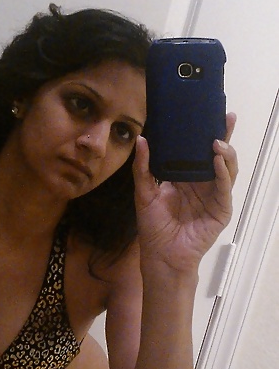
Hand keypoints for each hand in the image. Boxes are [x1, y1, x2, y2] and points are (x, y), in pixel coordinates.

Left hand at [133, 112, 237, 276]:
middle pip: (215, 155)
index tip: (203, 113)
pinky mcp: (221, 208)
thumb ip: (143, 168)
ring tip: (218, 139)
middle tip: (226, 115)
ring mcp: (213, 195)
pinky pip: (224, 187)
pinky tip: (218, 159)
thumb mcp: (144, 193)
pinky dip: (223, 172)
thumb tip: (141, 139)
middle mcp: (201, 183)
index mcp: (184, 178)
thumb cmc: (153, 226)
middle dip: (222, 136)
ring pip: (225, 168)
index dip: (200, 134)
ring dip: (225, 152)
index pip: (195, 152)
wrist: (162, 255)